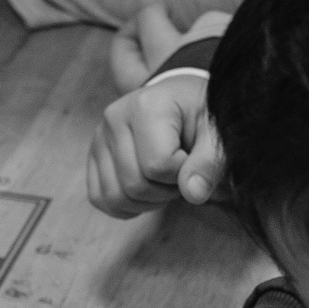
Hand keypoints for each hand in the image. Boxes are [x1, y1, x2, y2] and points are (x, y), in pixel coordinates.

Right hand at [87, 66, 228, 220]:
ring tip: (164, 181)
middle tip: (181, 173)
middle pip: (134, 185)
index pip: (158, 166)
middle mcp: (114, 118)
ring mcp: (99, 138)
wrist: (180, 100)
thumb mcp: (215, 131)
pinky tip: (146, 192)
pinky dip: (126, 206)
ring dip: (147, 202)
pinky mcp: (93, 156)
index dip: (182, 174)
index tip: (191, 157)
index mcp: (145, 106)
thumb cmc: (200, 114)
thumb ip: (209, 161)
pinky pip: (100, 198)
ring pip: (116, 197)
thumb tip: (193, 193)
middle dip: (165, 191)